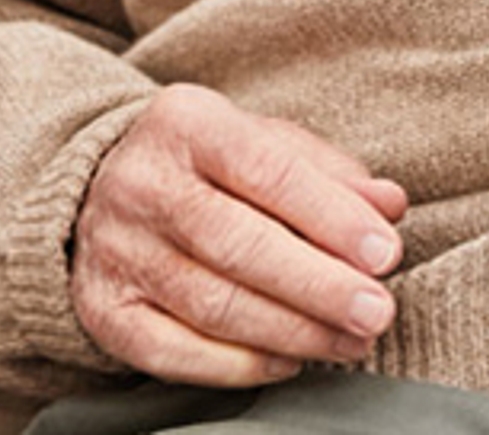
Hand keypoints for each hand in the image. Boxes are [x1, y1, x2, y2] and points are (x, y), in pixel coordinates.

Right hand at [72, 85, 407, 387]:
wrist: (100, 191)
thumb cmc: (207, 169)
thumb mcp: (264, 144)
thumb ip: (329, 173)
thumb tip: (388, 207)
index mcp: (186, 123)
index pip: (266, 170)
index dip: (330, 217)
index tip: (385, 254)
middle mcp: (141, 183)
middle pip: (237, 244)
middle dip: (318, 286)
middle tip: (376, 313)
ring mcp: (115, 250)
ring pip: (213, 304)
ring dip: (295, 332)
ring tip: (351, 341)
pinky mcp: (104, 310)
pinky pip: (175, 352)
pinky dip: (241, 365)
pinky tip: (289, 361)